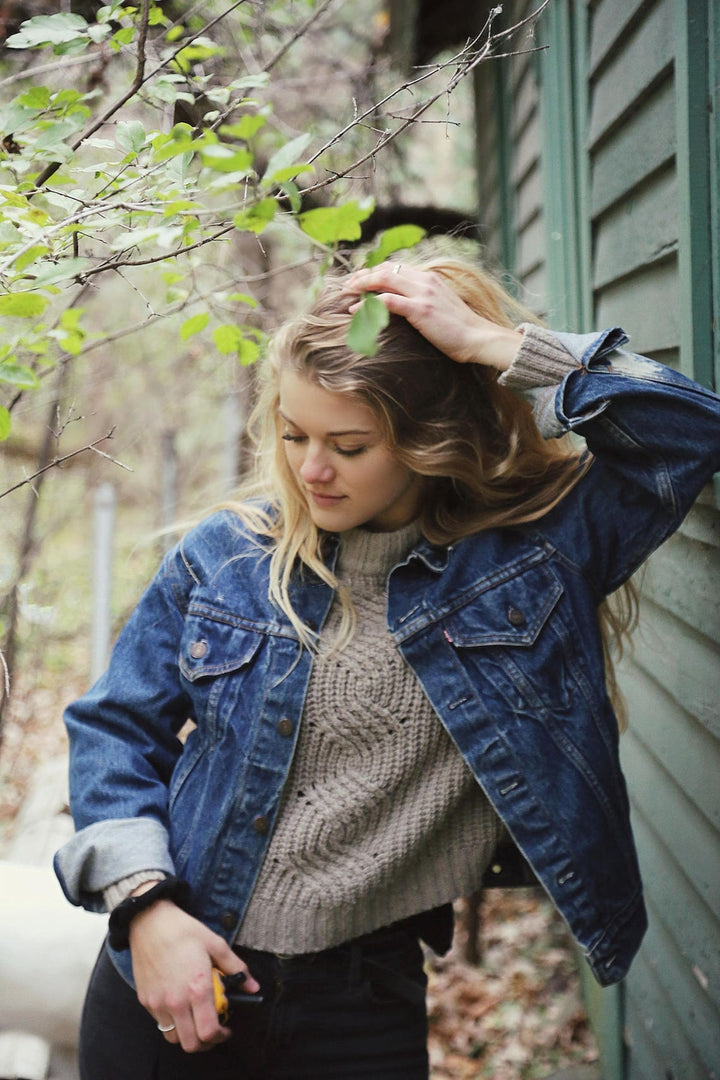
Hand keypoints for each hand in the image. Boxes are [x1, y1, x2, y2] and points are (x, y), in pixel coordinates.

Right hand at [128, 899, 260, 1052]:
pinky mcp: (145, 1000)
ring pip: (173, 1038)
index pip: (209, 1031)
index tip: (227, 1029)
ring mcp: (158, 1003)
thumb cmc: (183, 930)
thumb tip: (252, 986)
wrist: (149, 920)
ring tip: (196, 1019)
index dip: (221, 1036)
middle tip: (213, 1029)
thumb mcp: (216, 944)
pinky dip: (172, 1022)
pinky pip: (160, 1023)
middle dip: (206, 1042)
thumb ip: (236, 968)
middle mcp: (176, 1001)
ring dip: (187, 1034)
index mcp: (197, 988)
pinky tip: (180, 1005)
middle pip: (191, 1043)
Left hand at [343, 262, 522, 370]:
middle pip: (386, 270)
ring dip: (362, 286)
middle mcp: (425, 281)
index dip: (375, 272)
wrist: (478, 338)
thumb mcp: (441, 308)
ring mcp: (423, 294)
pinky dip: (369, 304)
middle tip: (347, 285)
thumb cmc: (460, 329)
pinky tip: (356, 310)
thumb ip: (424, 301)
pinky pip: (388, 301)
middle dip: (363, 276)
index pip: (396, 268)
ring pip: (384, 280)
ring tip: (347, 293)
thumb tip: (405, 307)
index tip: (360, 280)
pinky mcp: (420, 309)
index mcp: (429, 279)